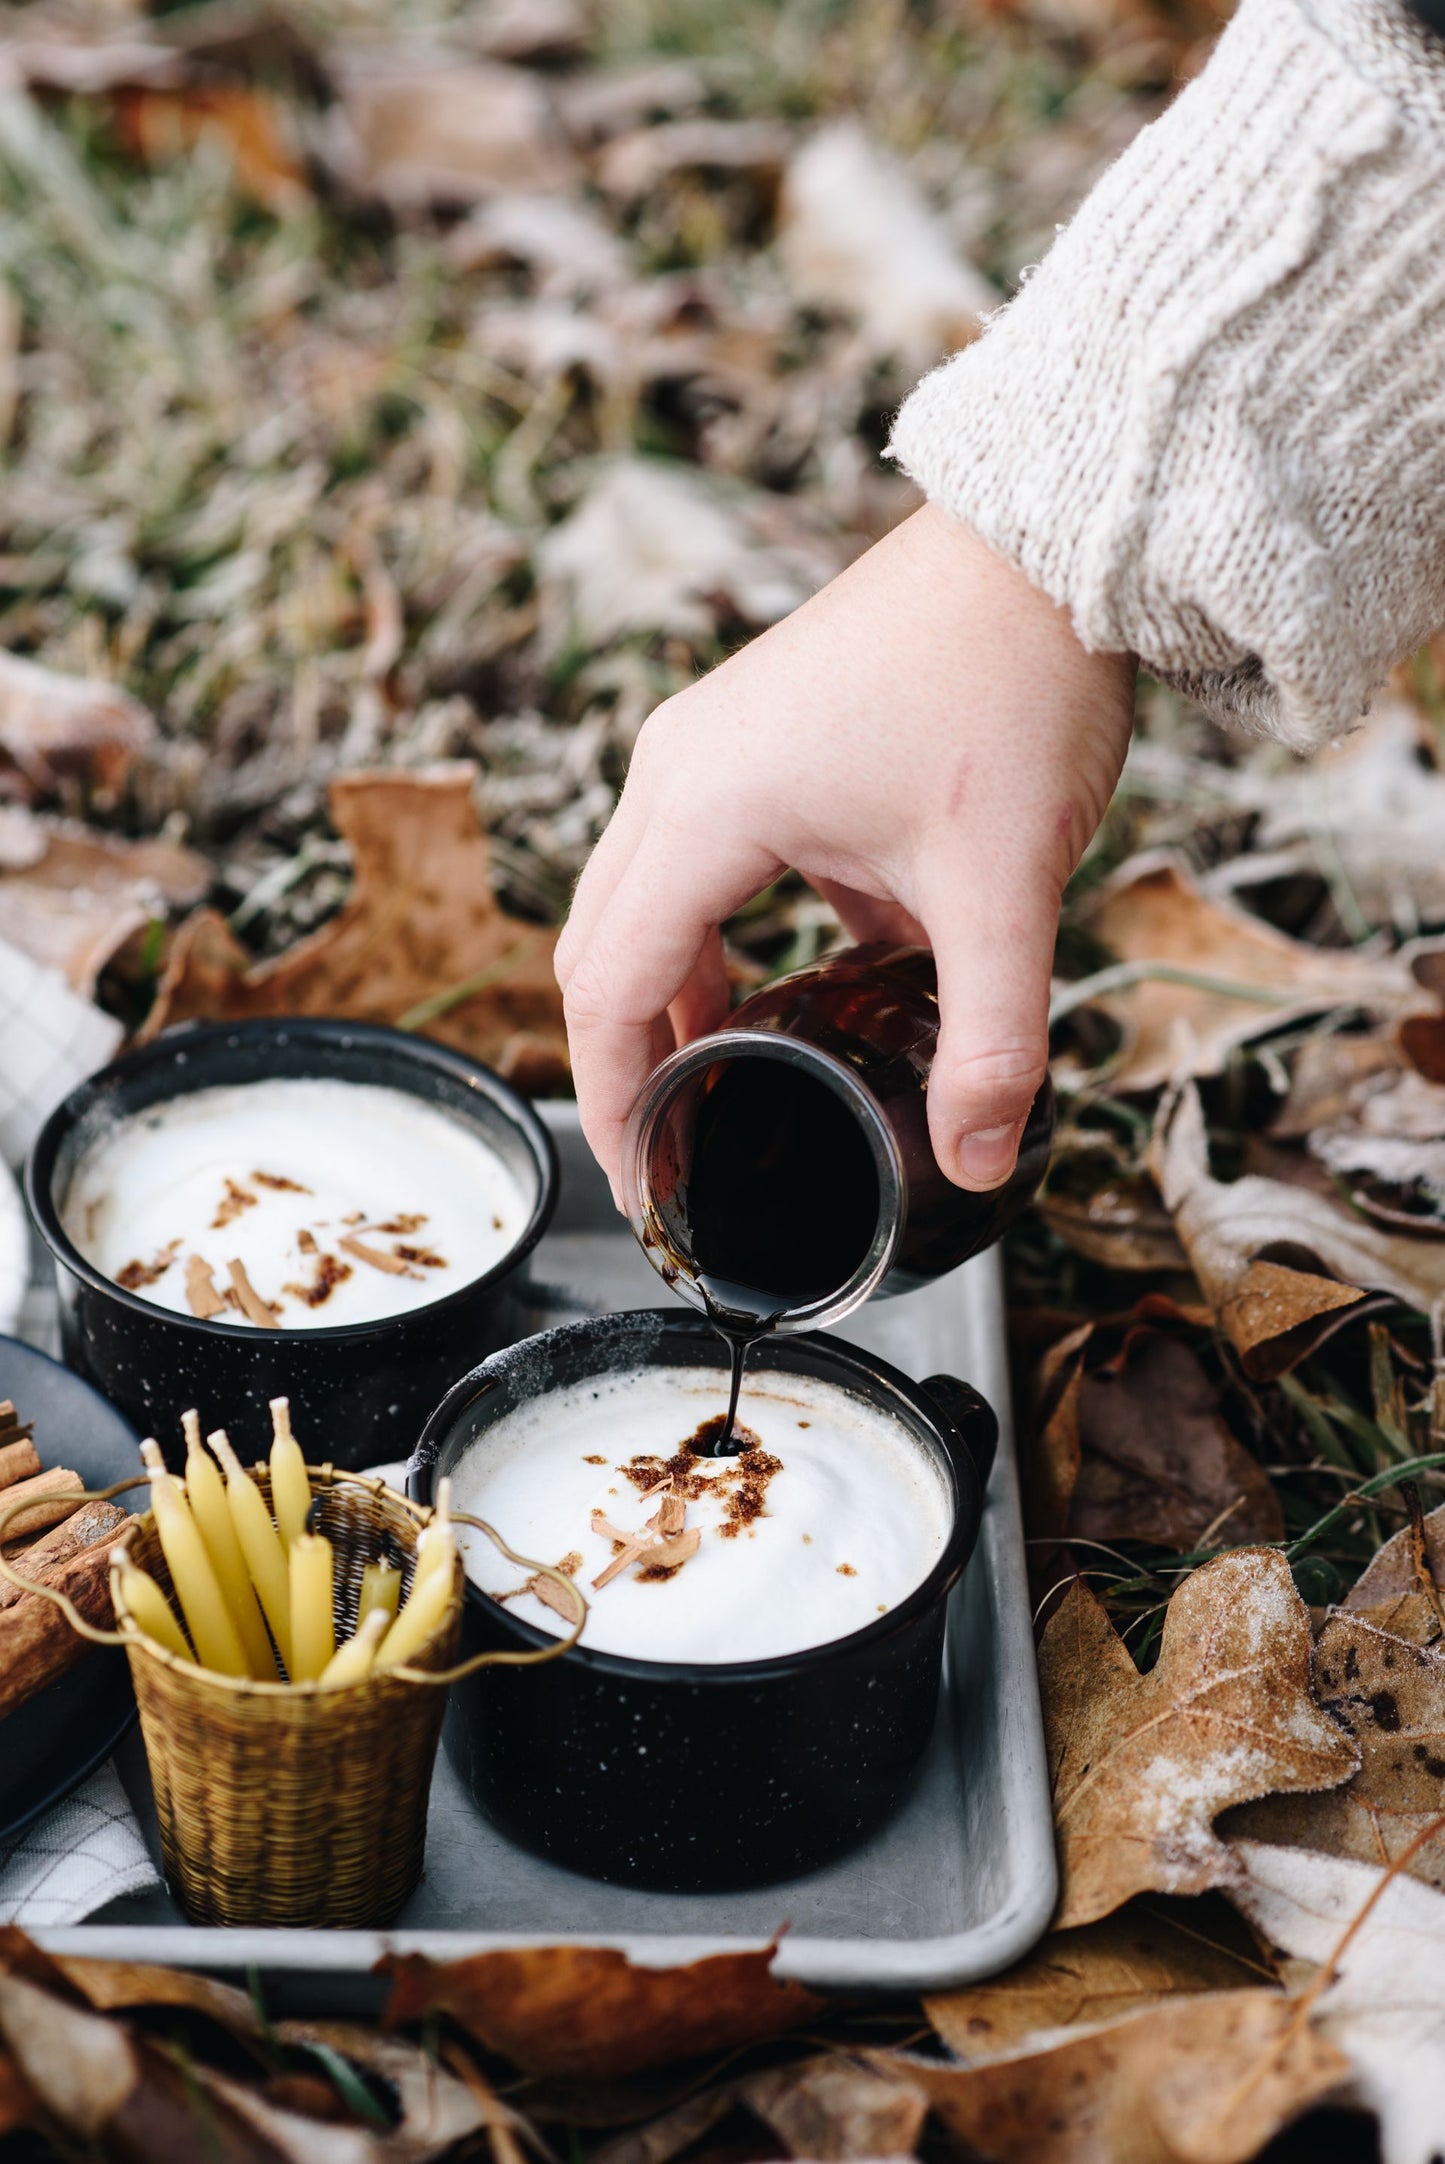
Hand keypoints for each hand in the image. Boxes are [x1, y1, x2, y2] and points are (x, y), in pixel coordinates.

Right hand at [556, 506, 1135, 1198]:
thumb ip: (992, 1038)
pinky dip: (709, 942)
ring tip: (715, 1091)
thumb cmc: (1009, 684)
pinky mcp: (746, 735)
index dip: (615, 1107)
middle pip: (599, 949)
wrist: (1044, 545)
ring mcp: (704, 745)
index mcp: (702, 808)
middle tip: (672, 1160)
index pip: (606, 990)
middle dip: (626, 1065)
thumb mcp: (1003, 887)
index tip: (643, 1191)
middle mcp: (675, 772)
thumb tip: (977, 1160)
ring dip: (664, 1001)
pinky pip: (690, 862)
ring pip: (638, 905)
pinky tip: (777, 991)